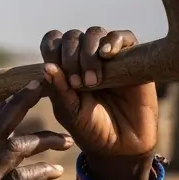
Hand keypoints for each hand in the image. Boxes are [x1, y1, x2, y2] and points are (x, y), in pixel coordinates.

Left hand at [40, 28, 158, 179]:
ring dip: (88, 52)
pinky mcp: (132, 59)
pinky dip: (113, 41)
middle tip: (78, 84)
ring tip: (93, 81)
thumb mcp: (70, 113)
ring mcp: (109, 57)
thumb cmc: (91, 130)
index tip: (57, 72)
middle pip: (72, 36)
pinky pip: (124, 37)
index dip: (53, 50)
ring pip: (95, 33)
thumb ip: (58, 91)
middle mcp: (85, 58)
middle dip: (71, 57)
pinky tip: (107, 54)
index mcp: (64, 68)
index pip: (53, 42)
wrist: (123, 146)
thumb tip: (46, 67)